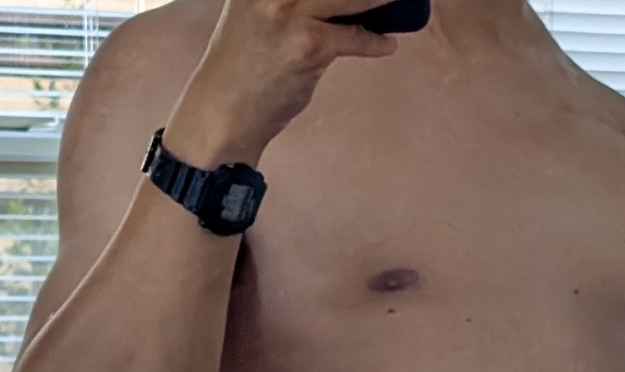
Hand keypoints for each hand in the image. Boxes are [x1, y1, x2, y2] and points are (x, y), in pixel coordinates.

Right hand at [163, 0, 396, 168]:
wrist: (224, 109)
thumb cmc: (245, 64)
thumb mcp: (259, 11)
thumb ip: (296, 1)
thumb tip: (342, 2)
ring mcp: (289, 11)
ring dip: (382, 0)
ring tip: (400, 2)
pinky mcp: (307, 44)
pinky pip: (355, 36)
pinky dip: (376, 42)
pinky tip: (387, 43)